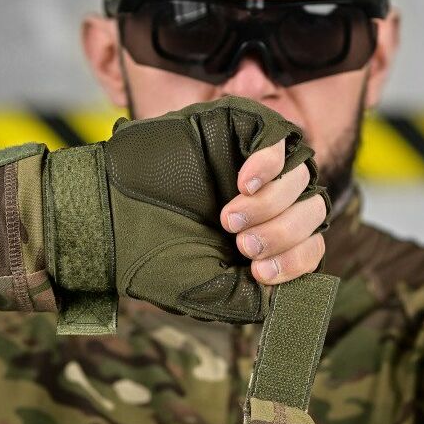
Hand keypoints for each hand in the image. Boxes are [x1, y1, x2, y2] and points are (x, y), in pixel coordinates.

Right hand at [44, 96, 329, 330]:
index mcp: (265, 241)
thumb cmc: (154, 260)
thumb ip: (262, 294)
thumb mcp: (214, 293)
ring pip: (304, 177)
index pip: (313, 246)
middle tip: (241, 244)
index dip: (297, 260)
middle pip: (316, 211)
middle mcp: (266, 203)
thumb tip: (305, 288)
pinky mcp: (237, 129)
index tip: (259, 272)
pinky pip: (282, 137)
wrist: (107, 218)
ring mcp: (254, 164)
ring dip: (271, 205)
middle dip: (283, 234)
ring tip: (227, 218)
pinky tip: (242, 183)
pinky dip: (270, 164)